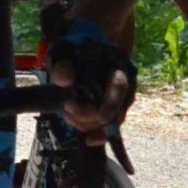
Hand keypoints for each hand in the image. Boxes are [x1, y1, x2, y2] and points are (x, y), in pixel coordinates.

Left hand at [48, 18, 136, 143]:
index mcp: (117, 66)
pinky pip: (109, 125)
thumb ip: (62, 64)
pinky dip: (98, 133)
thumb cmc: (75, 48)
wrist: (83, 48)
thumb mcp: (64, 51)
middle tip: (67, 110)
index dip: (111, 104)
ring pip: (112, 120)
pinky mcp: (112, 108)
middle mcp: (125, 84)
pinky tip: (87, 139)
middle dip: (91, 116)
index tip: (97, 115)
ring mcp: (120, 98)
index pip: (119, 87)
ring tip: (68, 116)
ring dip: (90, 124)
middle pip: (117, 109)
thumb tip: (64, 81)